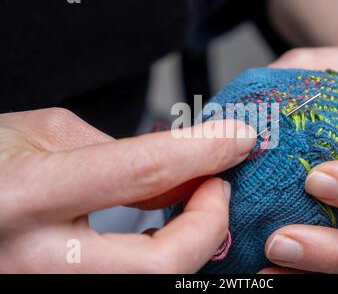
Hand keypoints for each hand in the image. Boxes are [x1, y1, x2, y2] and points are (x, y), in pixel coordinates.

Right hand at [0, 108, 254, 272]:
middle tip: (218, 184)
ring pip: (153, 282)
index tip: (239, 137)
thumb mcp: (44, 134)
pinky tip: (161, 233)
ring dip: (191, 244)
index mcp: (24, 197)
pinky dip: (163, 260)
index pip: (142, 171)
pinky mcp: (64, 291)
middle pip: (161, 264)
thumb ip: (116, 153)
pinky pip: (135, 283)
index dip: (204, 150)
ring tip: (195, 204)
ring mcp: (47, 289)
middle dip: (209, 222)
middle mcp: (34, 262)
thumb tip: (179, 175)